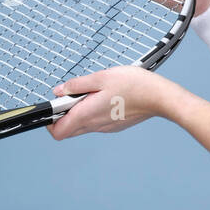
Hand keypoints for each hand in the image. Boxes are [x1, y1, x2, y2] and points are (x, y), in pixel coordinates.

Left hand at [47, 66, 177, 139]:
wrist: (160, 98)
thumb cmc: (134, 85)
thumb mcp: (101, 76)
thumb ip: (77, 84)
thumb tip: (59, 91)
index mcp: (87, 114)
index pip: (58, 132)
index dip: (49, 121)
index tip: (54, 105)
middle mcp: (95, 125)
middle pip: (67, 130)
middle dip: (63, 115)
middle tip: (71, 96)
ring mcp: (105, 128)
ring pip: (81, 126)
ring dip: (78, 112)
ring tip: (90, 93)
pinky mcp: (114, 126)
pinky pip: (95, 123)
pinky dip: (91, 112)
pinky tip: (103, 96)